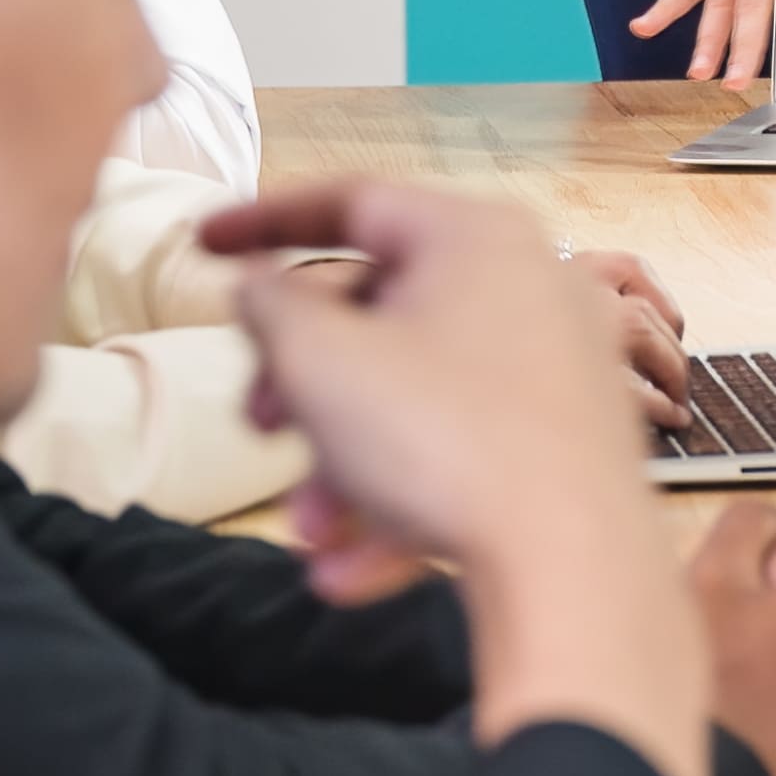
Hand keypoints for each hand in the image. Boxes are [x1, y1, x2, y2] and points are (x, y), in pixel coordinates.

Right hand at [207, 183, 707, 775]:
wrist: (573, 565)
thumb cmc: (445, 441)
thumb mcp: (321, 363)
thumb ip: (270, 309)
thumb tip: (259, 283)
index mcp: (475, 236)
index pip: (352, 202)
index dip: (264, 220)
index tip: (202, 246)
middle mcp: (528, 283)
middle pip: (379, 313)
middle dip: (303, 382)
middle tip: (259, 425)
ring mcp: (554, 363)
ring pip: (412, 398)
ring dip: (342, 464)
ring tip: (308, 528)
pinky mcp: (565, 440)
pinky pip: (460, 454)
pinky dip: (398, 503)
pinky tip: (347, 572)